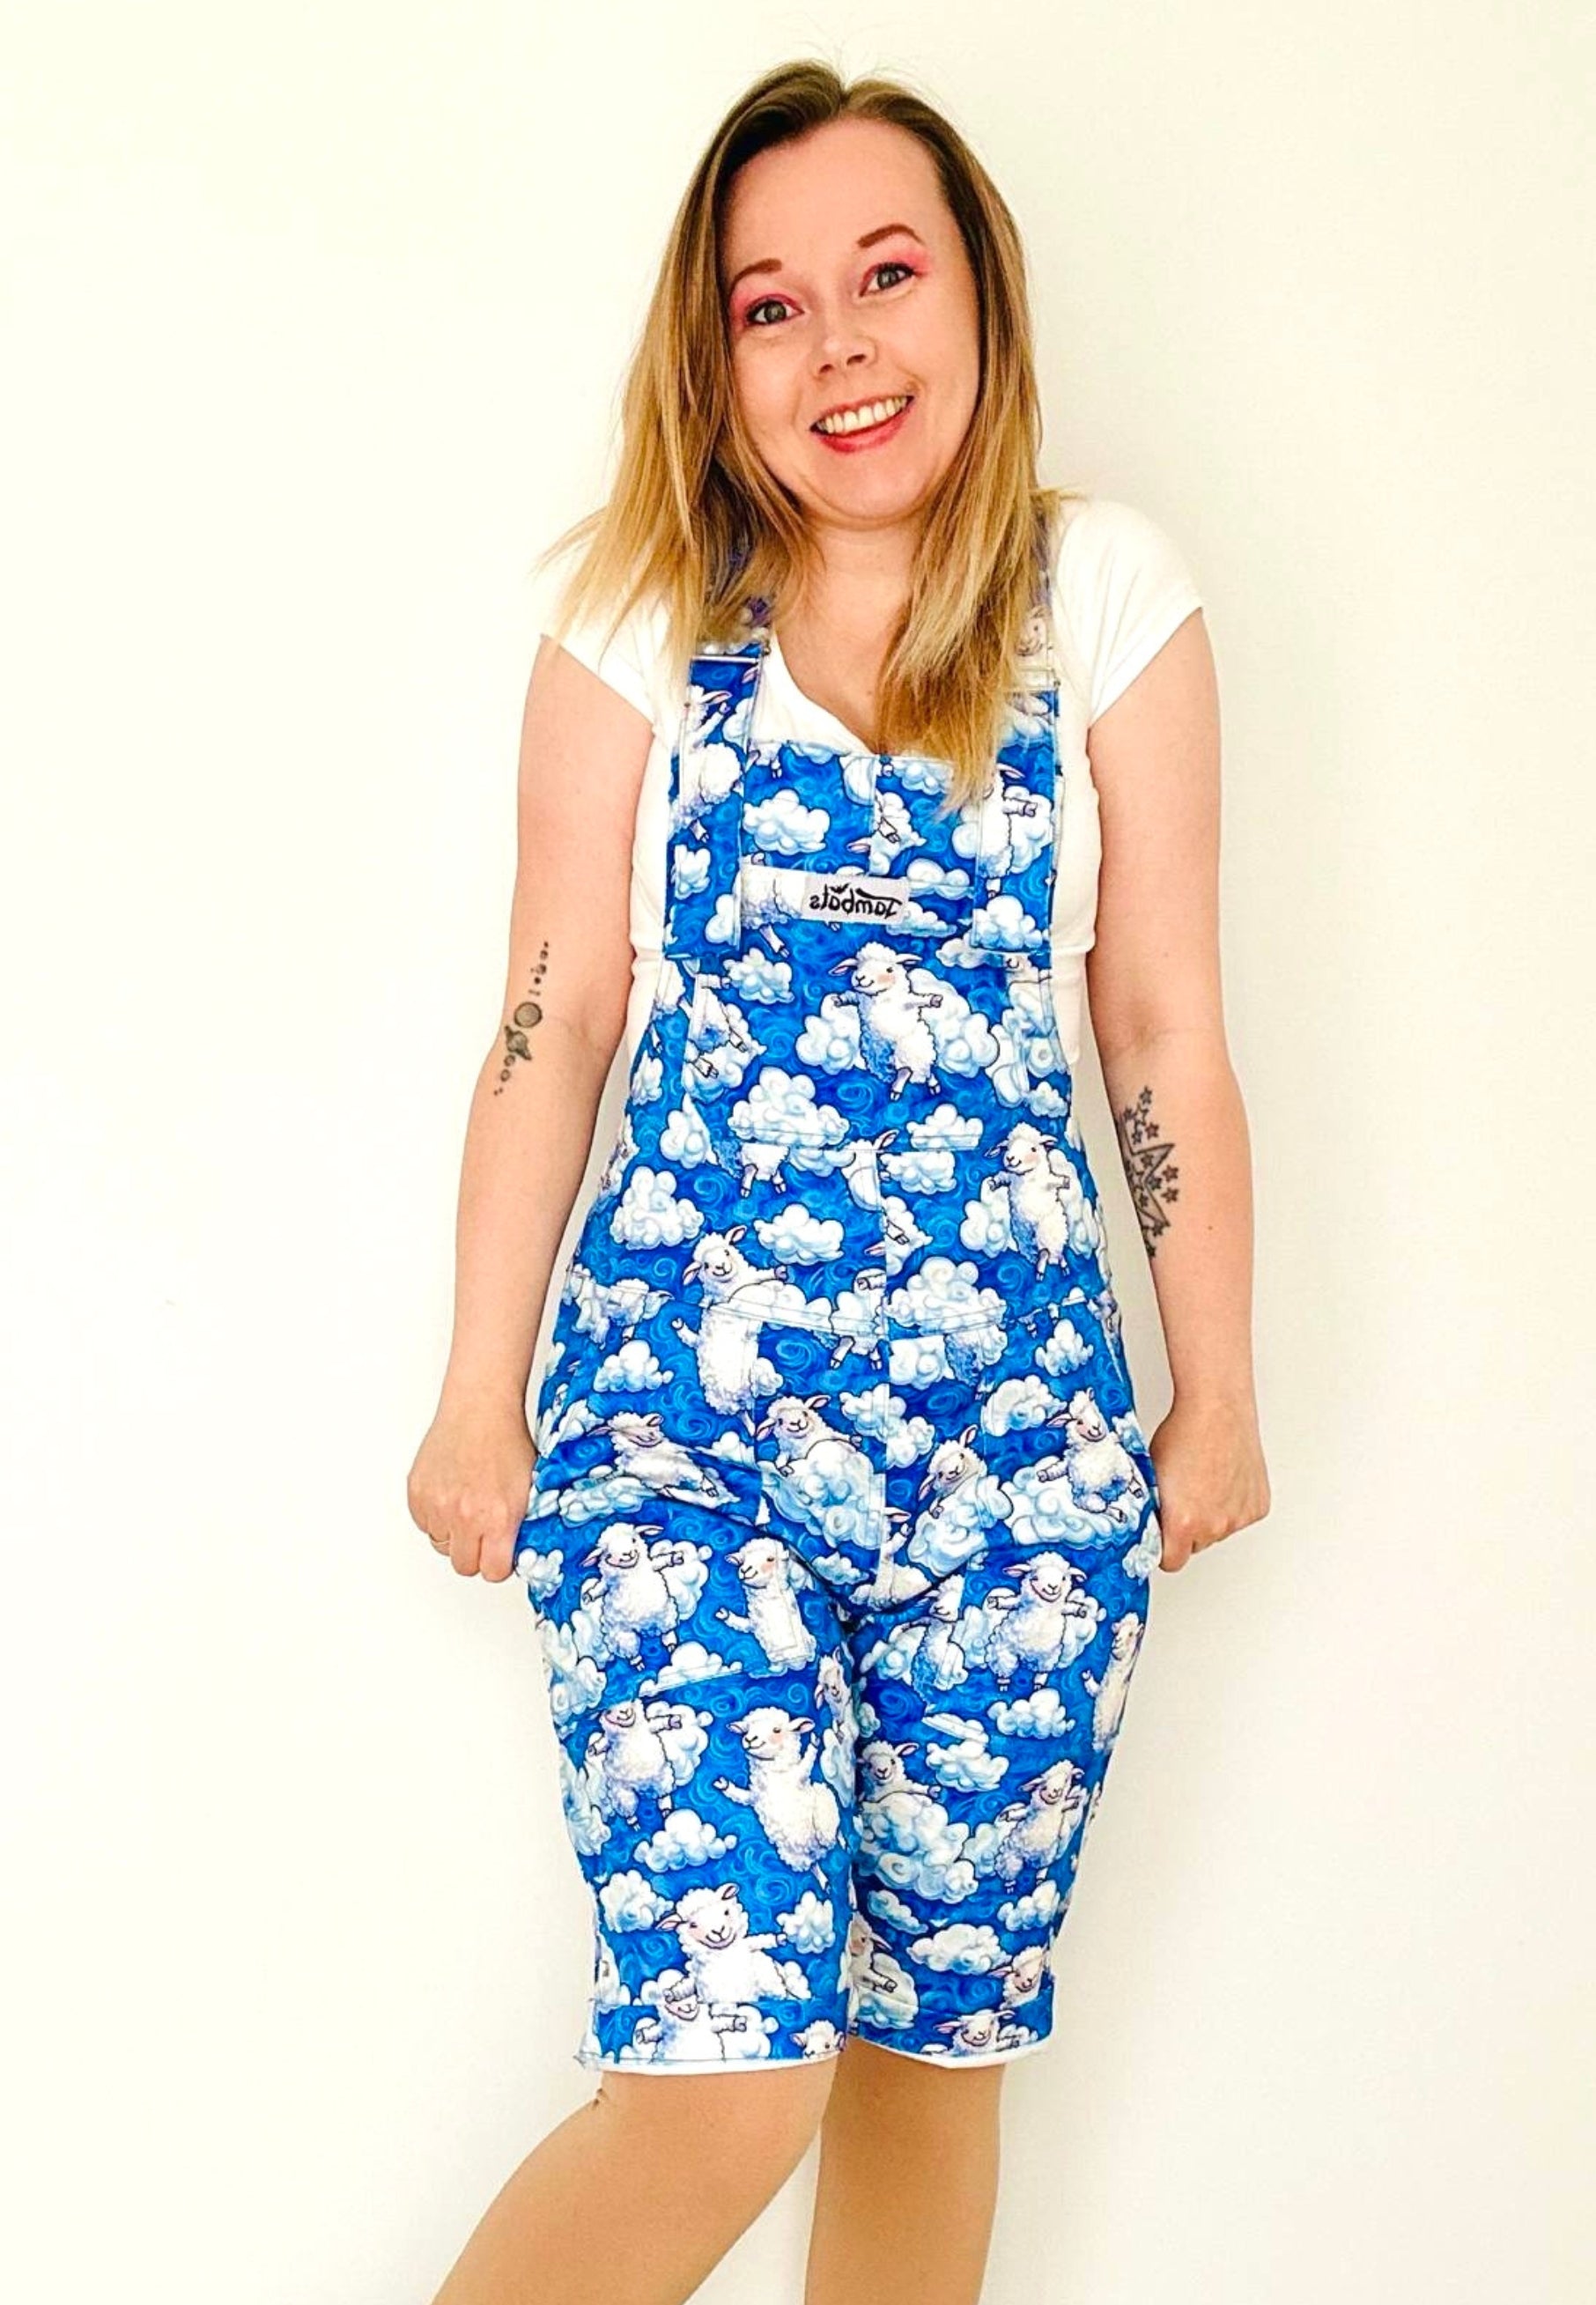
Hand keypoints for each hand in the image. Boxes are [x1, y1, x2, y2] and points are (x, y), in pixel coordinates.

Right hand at [406, 1397, 536, 1582]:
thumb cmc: (506, 1441)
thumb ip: (519, 1526)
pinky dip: (435, 1515)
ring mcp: (437, 1504)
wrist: (479, 1408)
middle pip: (464, 1565)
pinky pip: (424, 1523)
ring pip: (441, 1544)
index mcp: (498, 1518)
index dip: (498, 1563)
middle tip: (483, 1532)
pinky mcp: (417, 1493)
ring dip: (453, 1532)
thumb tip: (514, 1552)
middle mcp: (465, 1516)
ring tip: (466, 1504)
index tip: (500, 1552)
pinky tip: (451, 1493)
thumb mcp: (529, 1489)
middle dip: (475, 1553)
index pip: (493, 1572)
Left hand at [1147, 1394, 1269, 1571]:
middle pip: (1196, 1545)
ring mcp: (1239, 1517)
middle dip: (1187, 1529)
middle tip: (1183, 1498)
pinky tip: (1223, 1478)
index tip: (1161, 1535)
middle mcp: (1215, 1526)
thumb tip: (1146, 1524)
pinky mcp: (1258, 1506)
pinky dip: (1233, 1504)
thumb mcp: (1151, 1476)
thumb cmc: (1183, 1435)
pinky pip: (1240, 1516)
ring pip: (1219, 1530)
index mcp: (1184, 1524)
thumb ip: (1152, 1509)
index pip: (1171, 1562)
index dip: (1163, 1547)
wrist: (1217, 1410)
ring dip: (1211, 1515)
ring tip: (1204, 1481)